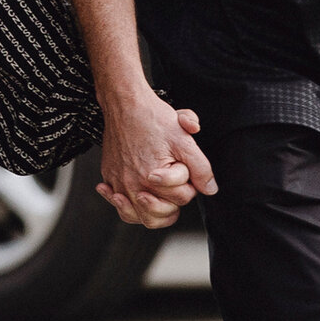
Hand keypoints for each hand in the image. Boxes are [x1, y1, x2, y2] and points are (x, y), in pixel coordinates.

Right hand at [97, 86, 216, 228]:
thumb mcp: (184, 140)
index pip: (180, 199)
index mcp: (153, 177)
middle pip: (158, 216)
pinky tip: (133, 197)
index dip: (188, 184)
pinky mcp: (109, 177)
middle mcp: (132, 184)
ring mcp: (118, 182)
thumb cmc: (153, 118)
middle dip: (172, 203)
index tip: (183, 167)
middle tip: (175, 184)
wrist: (124, 103)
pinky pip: (118, 204)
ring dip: (151, 211)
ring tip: (159, 199)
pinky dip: (125, 205)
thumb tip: (210, 189)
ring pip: (136, 216)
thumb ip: (201, 168)